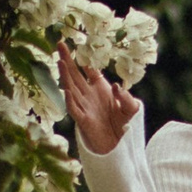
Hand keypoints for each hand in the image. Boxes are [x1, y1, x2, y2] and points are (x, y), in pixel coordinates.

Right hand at [56, 40, 139, 157]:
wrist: (121, 147)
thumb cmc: (126, 126)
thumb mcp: (131, 108)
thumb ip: (126, 97)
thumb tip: (114, 86)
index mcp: (100, 89)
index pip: (89, 70)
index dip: (84, 59)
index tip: (77, 45)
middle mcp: (89, 96)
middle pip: (75, 75)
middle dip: (67, 60)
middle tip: (60, 44)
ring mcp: (85, 108)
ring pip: (72, 89)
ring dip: (65, 76)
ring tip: (60, 62)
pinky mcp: (84, 122)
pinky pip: (75, 110)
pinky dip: (70, 101)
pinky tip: (66, 91)